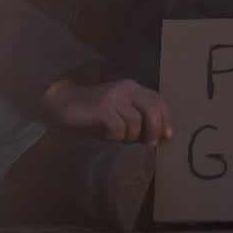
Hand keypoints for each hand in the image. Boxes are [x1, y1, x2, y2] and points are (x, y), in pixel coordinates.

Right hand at [41, 78, 173, 145]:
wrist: (64, 101)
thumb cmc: (94, 111)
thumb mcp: (118, 110)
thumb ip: (136, 116)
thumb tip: (157, 136)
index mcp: (133, 88)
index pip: (158, 100)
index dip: (166, 118)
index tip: (168, 137)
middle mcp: (126, 89)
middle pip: (152, 107)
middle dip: (155, 129)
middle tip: (150, 144)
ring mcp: (114, 97)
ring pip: (136, 121)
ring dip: (132, 137)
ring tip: (122, 141)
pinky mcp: (102, 108)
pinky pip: (119, 128)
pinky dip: (117, 138)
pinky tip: (109, 139)